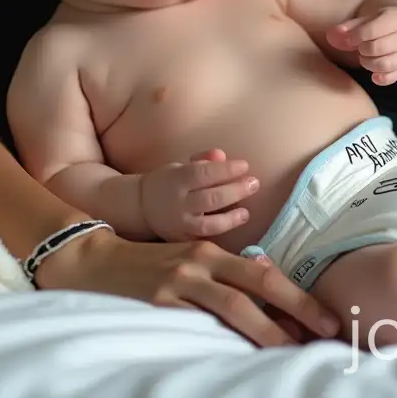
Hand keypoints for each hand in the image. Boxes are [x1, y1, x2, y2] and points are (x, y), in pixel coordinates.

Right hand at [34, 227, 340, 347]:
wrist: (93, 260)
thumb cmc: (149, 265)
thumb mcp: (192, 260)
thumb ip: (226, 272)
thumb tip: (269, 279)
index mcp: (212, 252)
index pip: (266, 275)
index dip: (299, 296)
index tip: (326, 318)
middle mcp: (201, 262)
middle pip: (259, 286)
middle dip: (297, 309)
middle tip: (326, 332)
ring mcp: (179, 282)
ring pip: (233, 307)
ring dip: (267, 330)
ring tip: (292, 349)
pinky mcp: (157, 303)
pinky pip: (196, 323)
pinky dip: (221, 338)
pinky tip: (238, 353)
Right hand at [139, 149, 258, 240]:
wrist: (142, 207)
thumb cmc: (169, 182)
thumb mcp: (182, 166)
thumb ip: (203, 161)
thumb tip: (221, 155)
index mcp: (177, 179)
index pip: (204, 173)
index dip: (226, 170)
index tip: (245, 166)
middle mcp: (178, 203)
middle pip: (210, 198)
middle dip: (235, 191)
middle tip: (254, 184)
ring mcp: (180, 225)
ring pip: (208, 224)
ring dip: (230, 219)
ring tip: (246, 213)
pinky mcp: (182, 241)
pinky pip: (204, 240)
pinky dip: (220, 234)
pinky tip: (233, 226)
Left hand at [327, 5, 396, 85]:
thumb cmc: (384, 24)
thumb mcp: (370, 18)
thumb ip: (350, 26)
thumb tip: (332, 36)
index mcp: (395, 20)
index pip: (373, 29)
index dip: (356, 35)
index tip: (350, 38)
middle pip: (378, 48)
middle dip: (363, 49)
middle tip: (360, 47)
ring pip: (385, 64)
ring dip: (368, 63)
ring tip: (365, 57)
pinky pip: (391, 78)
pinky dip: (379, 78)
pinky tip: (373, 74)